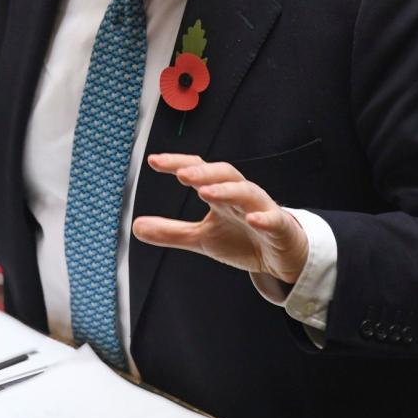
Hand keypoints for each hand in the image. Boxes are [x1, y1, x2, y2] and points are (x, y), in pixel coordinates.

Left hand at [132, 153, 309, 283]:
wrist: (281, 256)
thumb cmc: (242, 238)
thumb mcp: (202, 238)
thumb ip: (171, 232)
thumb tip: (136, 226)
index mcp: (220, 193)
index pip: (198, 170)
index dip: (178, 163)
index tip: (154, 161)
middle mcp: (239, 194)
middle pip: (222, 173)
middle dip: (202, 172)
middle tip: (181, 174)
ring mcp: (261, 208)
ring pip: (246, 191)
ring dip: (226, 190)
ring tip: (205, 192)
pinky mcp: (279, 228)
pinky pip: (273, 219)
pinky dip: (263, 217)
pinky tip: (252, 219)